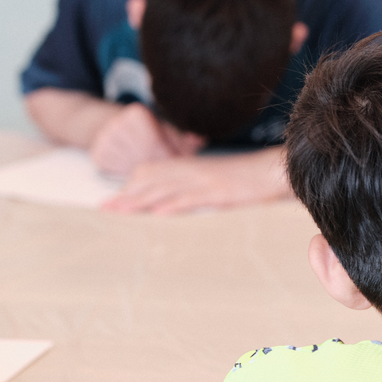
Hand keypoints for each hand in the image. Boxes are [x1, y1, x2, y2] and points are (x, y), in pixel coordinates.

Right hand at [89, 103, 202, 175]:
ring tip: (153, 172)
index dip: (171, 157)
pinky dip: (130, 175)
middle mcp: (118, 123)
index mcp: (137, 113)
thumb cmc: (140, 128)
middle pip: (146, 157)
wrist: (101, 123)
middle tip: (172, 175)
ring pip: (134, 167)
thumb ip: (181, 136)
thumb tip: (201, 140)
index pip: (158, 143)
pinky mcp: (97, 154)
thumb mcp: (161, 127)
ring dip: (146, 174)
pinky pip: (119, 172)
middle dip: (160, 167)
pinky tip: (135, 172)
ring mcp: (105, 139)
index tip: (180, 165)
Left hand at [102, 147, 291, 214]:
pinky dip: (175, 206)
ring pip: (166, 189)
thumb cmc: (250, 177)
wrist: (276, 168)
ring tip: (120, 213)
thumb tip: (177, 201)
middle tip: (104, 210)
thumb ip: (196, 187)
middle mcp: (193, 171)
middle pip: (152, 181)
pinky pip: (194, 198)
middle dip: (126, 196)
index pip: (152, 172)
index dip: (131, 187)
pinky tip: (160, 214)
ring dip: (141, 202)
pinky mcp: (220, 191)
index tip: (113, 201)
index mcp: (191, 167)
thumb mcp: (218, 179)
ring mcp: (206, 180)